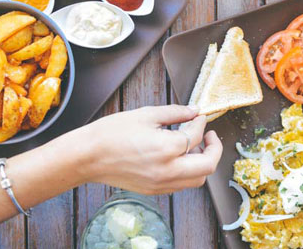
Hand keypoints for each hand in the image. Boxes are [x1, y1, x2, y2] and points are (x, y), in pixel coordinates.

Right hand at [76, 105, 222, 194]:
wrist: (88, 156)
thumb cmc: (111, 133)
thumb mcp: (146, 115)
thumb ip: (175, 113)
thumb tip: (194, 111)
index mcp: (167, 148)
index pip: (195, 136)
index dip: (200, 123)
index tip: (199, 116)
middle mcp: (168, 170)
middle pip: (208, 165)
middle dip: (214, 148)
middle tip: (210, 136)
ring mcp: (161, 184)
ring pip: (197, 180)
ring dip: (202, 163)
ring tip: (195, 148)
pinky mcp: (154, 191)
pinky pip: (181, 185)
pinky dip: (188, 172)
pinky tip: (179, 158)